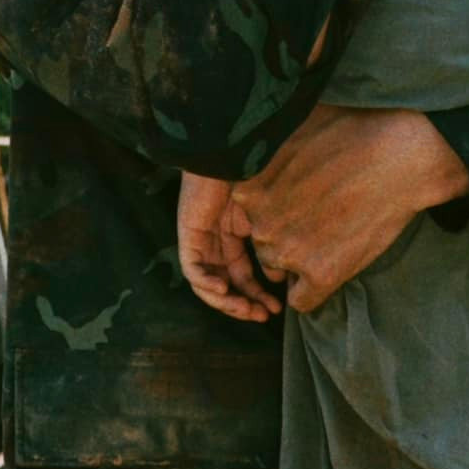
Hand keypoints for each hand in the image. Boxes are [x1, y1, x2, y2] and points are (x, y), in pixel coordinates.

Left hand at [176, 171, 281, 322]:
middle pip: (225, 285)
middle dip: (244, 304)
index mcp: (233, 238)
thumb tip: (280, 279)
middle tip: (264, 315)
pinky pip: (193, 270)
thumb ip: (271, 248)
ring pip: (207, 285)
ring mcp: (200, 240)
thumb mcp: (265, 219)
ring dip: (227, 302)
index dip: (258, 295)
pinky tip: (225, 288)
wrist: (233, 153)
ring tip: (248, 310)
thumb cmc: (255, 180)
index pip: (242, 276)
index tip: (278, 307)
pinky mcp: (188, 236)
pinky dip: (207, 284)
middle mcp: (215, 243)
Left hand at [230, 104, 468, 312]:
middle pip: (263, 241)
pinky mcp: (320, 274)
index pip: (248, 212)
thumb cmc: (350, 132)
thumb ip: (263, 150)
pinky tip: (334, 264)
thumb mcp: (290, 128)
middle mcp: (260, 222)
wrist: (400, 154)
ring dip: (301, 259)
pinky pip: (302, 300)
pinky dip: (314, 288)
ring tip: (334, 232)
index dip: (274, 206)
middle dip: (286, 232)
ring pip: (281, 269)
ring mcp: (288, 250)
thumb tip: (253, 149)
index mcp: (248, 187)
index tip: (298, 196)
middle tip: (320, 213)